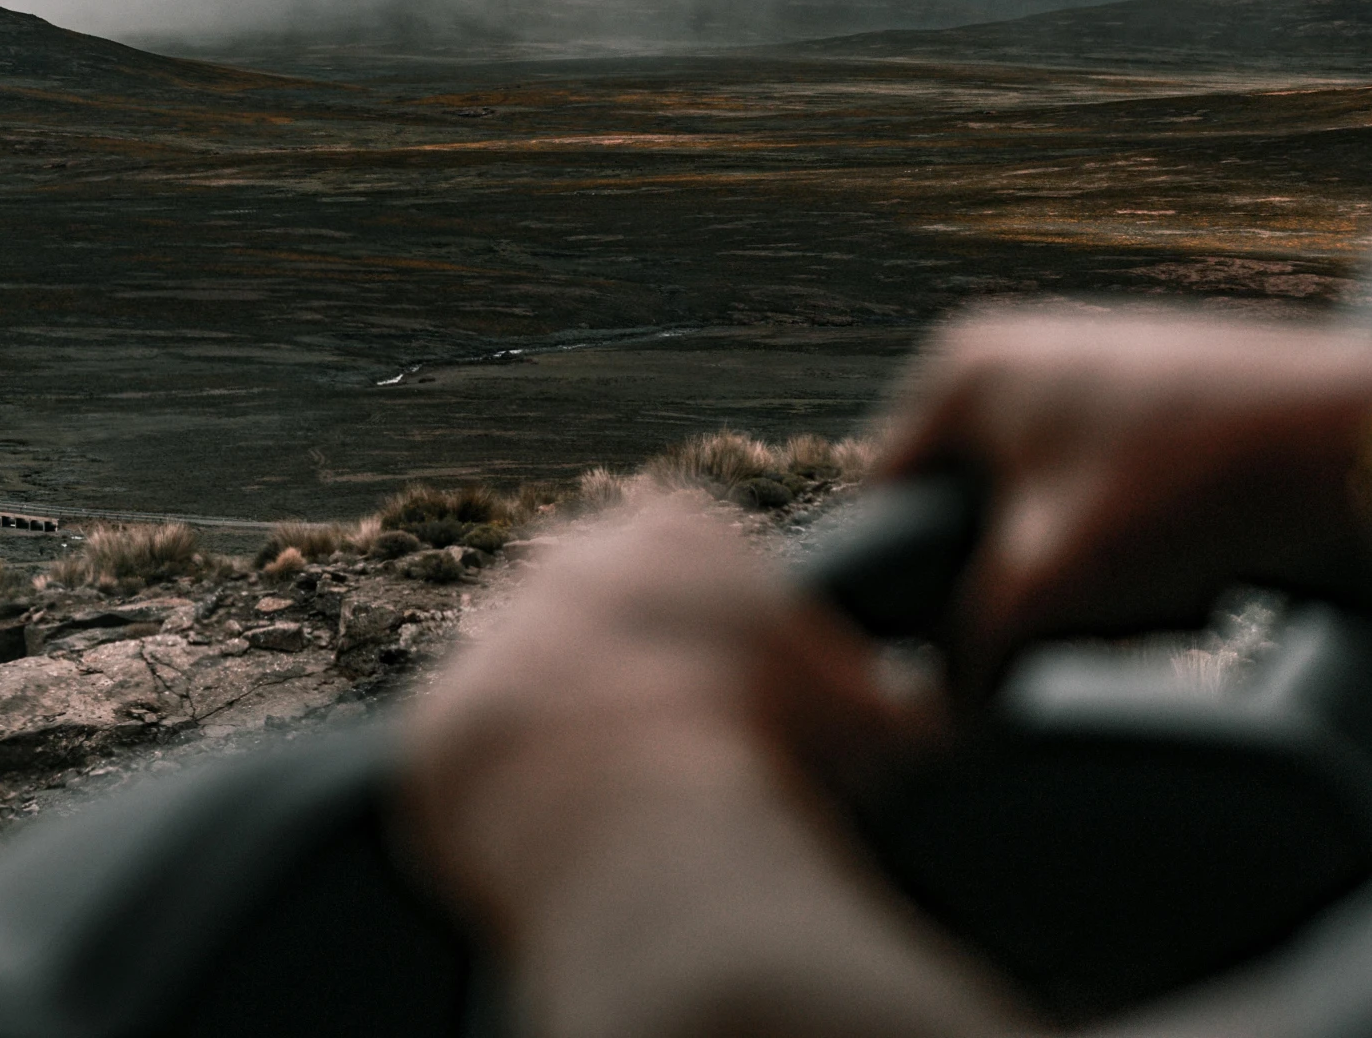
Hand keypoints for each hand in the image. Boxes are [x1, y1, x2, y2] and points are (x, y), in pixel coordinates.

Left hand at [402, 501, 1027, 1037]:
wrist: (642, 811)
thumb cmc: (777, 757)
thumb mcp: (874, 717)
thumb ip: (893, 700)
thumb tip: (934, 723)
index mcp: (675, 532)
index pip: (691, 558)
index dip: (721, 628)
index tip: (740, 691)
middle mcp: (563, 563)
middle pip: (597, 606)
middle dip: (629, 664)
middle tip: (675, 743)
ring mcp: (489, 638)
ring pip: (524, 679)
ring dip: (558, 729)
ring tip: (614, 800)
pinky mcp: (436, 725)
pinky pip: (469, 760)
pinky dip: (504, 800)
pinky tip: (551, 839)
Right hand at [874, 304, 1371, 683]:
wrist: (1356, 447)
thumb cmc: (1190, 488)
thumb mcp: (1049, 584)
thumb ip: (969, 646)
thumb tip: (940, 709)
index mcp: (957, 370)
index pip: (883, 503)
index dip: (906, 593)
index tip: (936, 656)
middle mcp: (1012, 356)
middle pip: (968, 517)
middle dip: (1018, 585)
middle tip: (1077, 619)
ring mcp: (1089, 380)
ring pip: (1041, 521)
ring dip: (1084, 578)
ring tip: (1149, 595)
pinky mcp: (1155, 413)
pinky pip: (1103, 507)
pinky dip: (1135, 553)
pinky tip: (1191, 572)